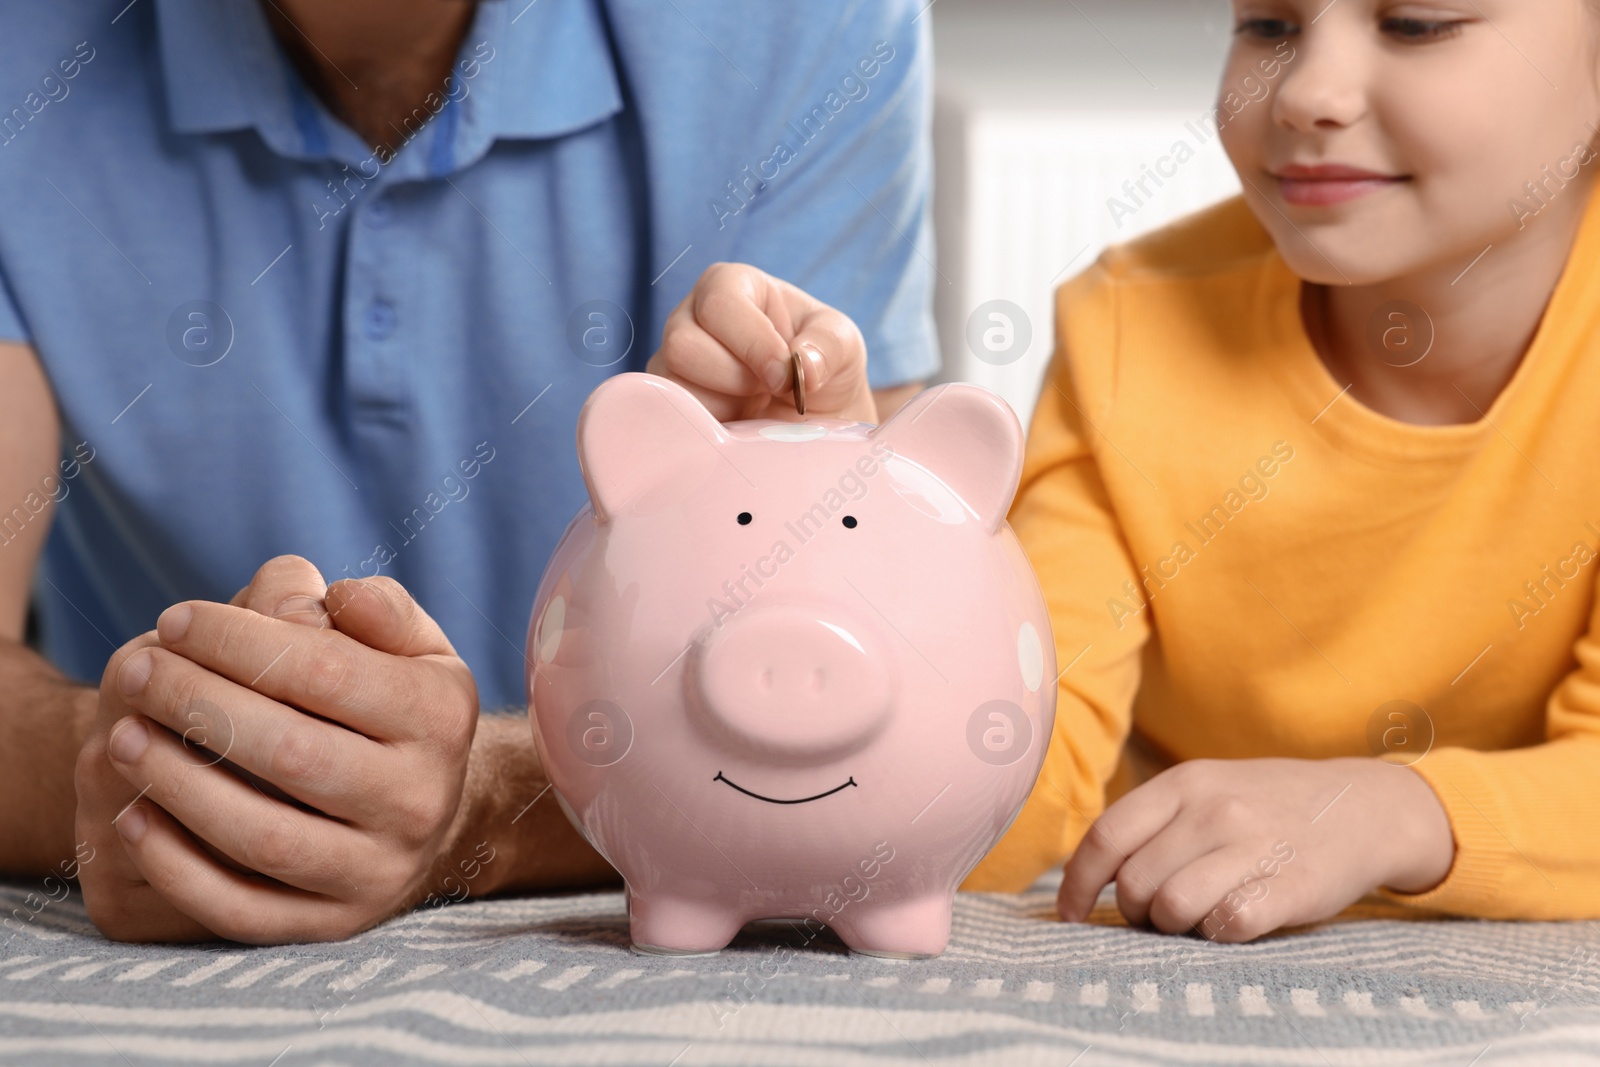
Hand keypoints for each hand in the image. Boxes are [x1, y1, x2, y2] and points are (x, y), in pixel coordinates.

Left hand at [74, 556, 478, 942]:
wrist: (422, 809)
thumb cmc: (392, 704)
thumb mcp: (410, 644)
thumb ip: (376, 608)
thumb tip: (337, 598)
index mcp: (441, 717)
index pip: (327, 671)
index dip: (238, 640)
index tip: (175, 620)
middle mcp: (422, 801)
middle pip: (291, 753)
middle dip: (197, 704)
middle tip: (137, 670)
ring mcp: (378, 873)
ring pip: (263, 837)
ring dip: (177, 784)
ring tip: (124, 736)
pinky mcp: (332, 926)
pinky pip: (242, 910)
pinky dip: (178, 867)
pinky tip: (133, 816)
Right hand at [646, 262, 875, 422]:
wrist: (814, 417)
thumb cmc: (822, 366)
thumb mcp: (843, 344)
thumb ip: (828, 346)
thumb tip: (802, 366)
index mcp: (731, 286)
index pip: (720, 304)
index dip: (753, 345)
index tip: (784, 376)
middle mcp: (691, 318)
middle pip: (682, 345)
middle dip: (735, 378)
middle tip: (770, 391)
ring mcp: (672, 364)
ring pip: (674, 387)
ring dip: (725, 407)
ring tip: (755, 405)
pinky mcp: (670, 405)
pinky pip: (673, 422)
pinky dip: (711, 432)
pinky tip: (739, 426)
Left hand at [1056, 757, 1454, 941]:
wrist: (1365, 807)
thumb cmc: (1270, 806)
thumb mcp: (1209, 789)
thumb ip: (1155, 821)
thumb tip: (1092, 872)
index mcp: (1184, 782)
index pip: (1106, 837)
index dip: (1078, 883)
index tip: (1071, 913)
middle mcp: (1214, 809)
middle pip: (1135, 882)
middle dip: (1135, 912)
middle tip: (1157, 916)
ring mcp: (1253, 845)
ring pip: (1173, 907)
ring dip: (1174, 927)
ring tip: (1195, 918)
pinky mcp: (1289, 886)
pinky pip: (1227, 926)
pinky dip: (1219, 934)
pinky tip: (1233, 921)